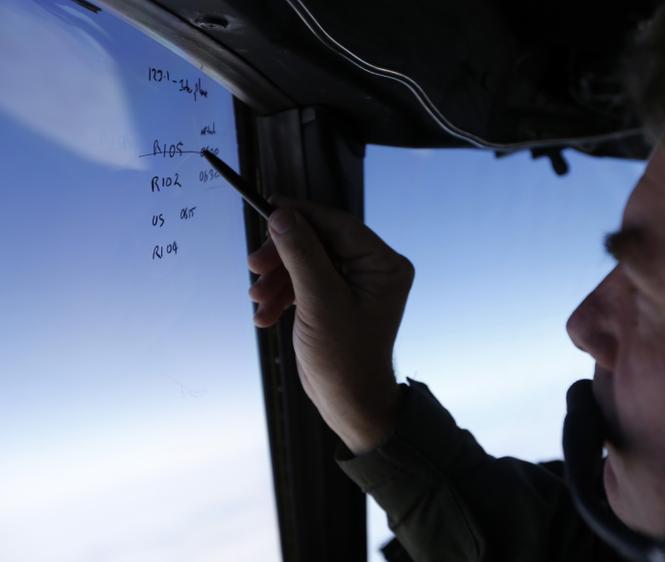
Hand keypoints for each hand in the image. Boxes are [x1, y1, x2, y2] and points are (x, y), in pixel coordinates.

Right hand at [247, 196, 413, 453]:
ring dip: (277, 280)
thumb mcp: (319, 301)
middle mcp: (373, 270)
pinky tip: (265, 316)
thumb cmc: (345, 358)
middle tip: (254, 266)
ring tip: (257, 300)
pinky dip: (282, 296)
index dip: (301, 214)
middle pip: (318, 242)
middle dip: (283, 256)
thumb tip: (282, 215)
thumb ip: (300, 254)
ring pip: (306, 263)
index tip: (268, 208)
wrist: (348, 403)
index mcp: (383, 264)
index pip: (338, 224)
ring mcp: (354, 285)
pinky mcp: (336, 299)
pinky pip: (304, 284)